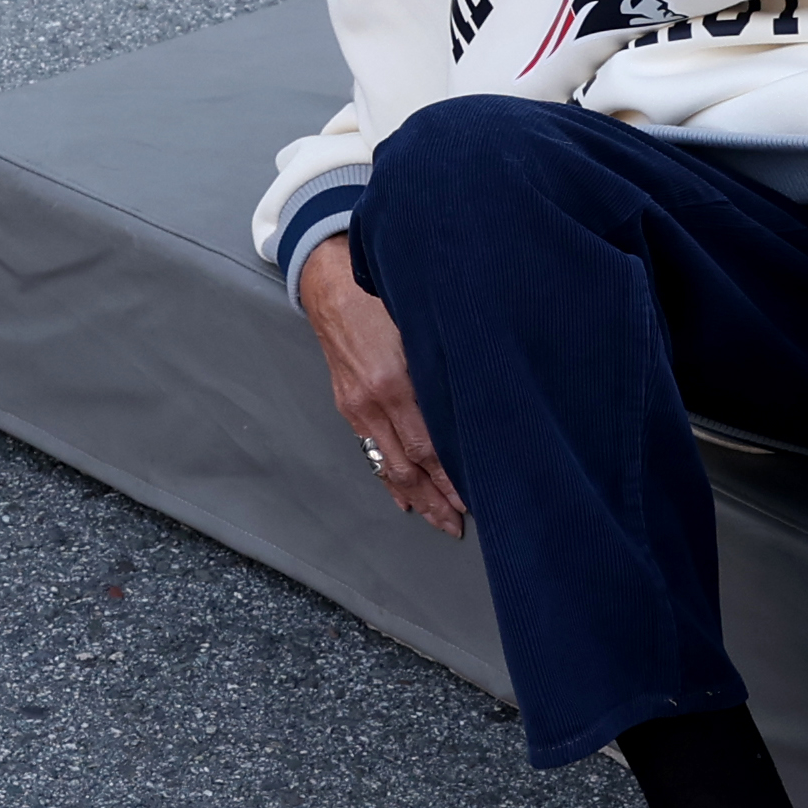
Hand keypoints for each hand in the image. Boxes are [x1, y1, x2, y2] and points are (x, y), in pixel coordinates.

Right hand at [299, 231, 458, 534]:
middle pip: (409, 466)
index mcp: (395, 382)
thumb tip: (477, 408)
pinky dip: (388, 477)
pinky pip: (372, 451)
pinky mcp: (347, 405)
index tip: (473, 500)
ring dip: (414, 497)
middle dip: (436, 500)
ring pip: (389, 465)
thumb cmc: (383, 295)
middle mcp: (373, 401)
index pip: (430, 447)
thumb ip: (443, 367)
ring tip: (438, 520)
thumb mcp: (421, 325)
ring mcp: (357, 406)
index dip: (451, 478)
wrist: (330, 282)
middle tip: (459, 526)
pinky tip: (402, 497)